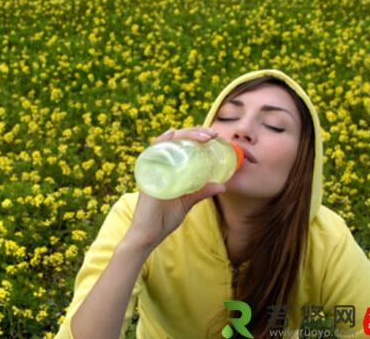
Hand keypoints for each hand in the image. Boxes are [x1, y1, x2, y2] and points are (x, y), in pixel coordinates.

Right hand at [125, 127, 225, 250]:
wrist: (148, 236)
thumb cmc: (164, 219)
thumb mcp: (187, 202)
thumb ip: (201, 192)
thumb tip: (222, 186)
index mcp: (168, 169)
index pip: (182, 145)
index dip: (197, 137)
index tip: (215, 137)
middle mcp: (159, 165)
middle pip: (176, 139)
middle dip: (195, 132)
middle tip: (213, 135)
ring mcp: (152, 168)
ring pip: (167, 142)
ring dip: (185, 134)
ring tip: (204, 135)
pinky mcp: (147, 175)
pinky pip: (152, 153)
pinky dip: (162, 141)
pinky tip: (172, 134)